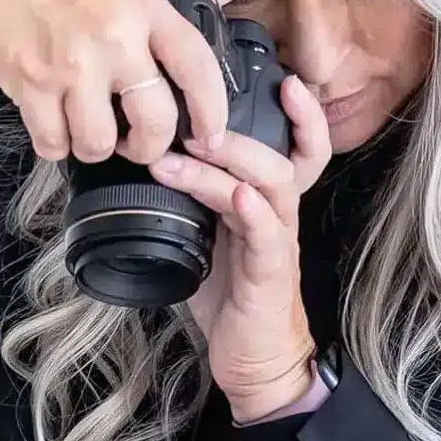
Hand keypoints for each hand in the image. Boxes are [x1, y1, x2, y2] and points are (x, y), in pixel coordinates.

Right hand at [0, 0, 238, 162]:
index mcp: (143, 5)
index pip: (196, 67)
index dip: (213, 110)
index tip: (212, 132)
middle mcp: (111, 40)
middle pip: (154, 120)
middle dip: (154, 144)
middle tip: (144, 142)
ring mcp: (68, 66)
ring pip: (99, 143)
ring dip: (101, 147)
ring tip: (97, 132)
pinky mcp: (28, 84)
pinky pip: (52, 142)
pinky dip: (57, 145)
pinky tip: (59, 128)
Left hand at [150, 75, 333, 418]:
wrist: (256, 362)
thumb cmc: (232, 301)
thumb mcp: (206, 240)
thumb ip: (188, 204)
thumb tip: (142, 170)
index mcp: (265, 205)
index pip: (295, 149)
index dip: (298, 114)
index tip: (279, 78)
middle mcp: (278, 216)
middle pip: (284, 156)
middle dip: (241, 130)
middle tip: (194, 117)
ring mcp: (277, 242)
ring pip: (272, 184)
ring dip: (228, 163)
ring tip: (186, 154)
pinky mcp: (270, 272)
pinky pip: (266, 231)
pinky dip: (249, 208)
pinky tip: (234, 196)